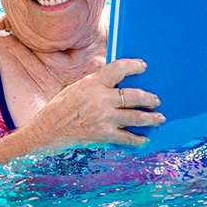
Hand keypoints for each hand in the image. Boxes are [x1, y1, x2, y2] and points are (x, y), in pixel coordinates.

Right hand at [28, 58, 164, 148]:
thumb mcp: (76, 88)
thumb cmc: (60, 108)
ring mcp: (104, 119)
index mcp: (92, 84)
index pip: (118, 69)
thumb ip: (96, 83)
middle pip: (134, 96)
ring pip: (136, 117)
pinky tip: (145, 139)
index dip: (133, 66)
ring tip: (159, 118)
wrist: (47, 131)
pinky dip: (138, 140)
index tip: (143, 66)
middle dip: (149, 98)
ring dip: (151, 118)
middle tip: (156, 100)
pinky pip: (127, 138)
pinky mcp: (104, 135)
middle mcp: (101, 100)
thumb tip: (114, 77)